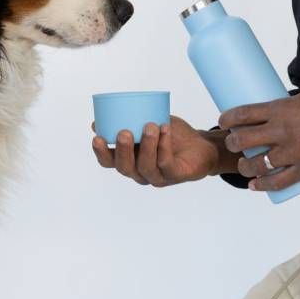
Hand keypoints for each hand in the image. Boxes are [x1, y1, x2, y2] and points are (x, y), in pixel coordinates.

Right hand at [91, 115, 233, 186]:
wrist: (201, 145)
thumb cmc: (172, 135)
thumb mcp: (148, 124)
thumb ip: (128, 121)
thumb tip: (98, 121)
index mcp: (130, 160)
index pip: (109, 162)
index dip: (101, 153)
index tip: (97, 137)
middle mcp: (140, 172)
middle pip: (125, 168)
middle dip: (122, 151)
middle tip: (125, 132)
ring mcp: (158, 177)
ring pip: (145, 166)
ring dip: (147, 145)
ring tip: (150, 126)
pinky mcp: (175, 176)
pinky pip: (166, 162)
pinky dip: (164, 145)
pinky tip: (164, 129)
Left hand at [218, 92, 299, 192]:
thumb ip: (287, 109)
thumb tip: (271, 115)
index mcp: (282, 110)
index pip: (244, 113)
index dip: (228, 118)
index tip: (223, 120)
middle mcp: (283, 131)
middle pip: (244, 140)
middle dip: (233, 143)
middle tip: (233, 143)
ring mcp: (293, 153)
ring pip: (257, 164)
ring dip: (244, 167)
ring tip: (243, 166)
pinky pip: (278, 182)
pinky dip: (262, 185)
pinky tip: (254, 185)